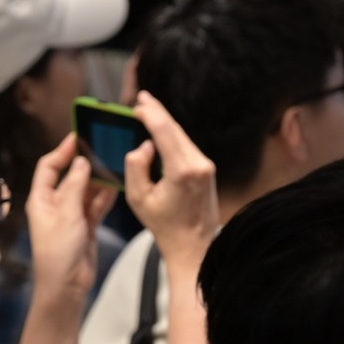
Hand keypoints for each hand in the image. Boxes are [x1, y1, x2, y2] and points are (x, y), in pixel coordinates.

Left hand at [26, 133, 116, 301]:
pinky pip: (97, 204)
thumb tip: (82, 160)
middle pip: (70, 175)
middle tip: (103, 147)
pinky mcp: (86, 225)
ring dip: (99, 178)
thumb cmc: (58, 252)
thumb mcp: (66, 215)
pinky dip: (106, 195)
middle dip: (86, 163)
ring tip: (114, 162)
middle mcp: (55, 203)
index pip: (49, 166)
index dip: (63, 150)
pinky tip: (118, 184)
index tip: (80, 136)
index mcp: (41, 199)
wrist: (66, 288)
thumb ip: (75, 186)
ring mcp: (71, 214)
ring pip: (86, 189)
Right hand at [125, 92, 219, 266]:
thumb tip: (144, 146)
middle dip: (158, 111)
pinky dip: (172, 135)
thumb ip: (135, 167)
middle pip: (175, 128)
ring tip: (148, 110)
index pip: (164, 131)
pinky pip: (186, 146)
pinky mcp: (207, 170)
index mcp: (181, 171)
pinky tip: (161, 131)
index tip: (138, 104)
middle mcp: (198, 164)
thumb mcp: (138, 199)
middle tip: (142, 98)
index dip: (150, 113)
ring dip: (165, 122)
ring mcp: (205, 166)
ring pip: (182, 136)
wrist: (195, 245)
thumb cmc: (165, 226)